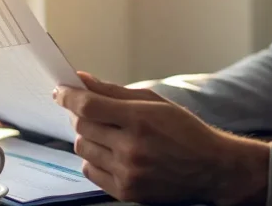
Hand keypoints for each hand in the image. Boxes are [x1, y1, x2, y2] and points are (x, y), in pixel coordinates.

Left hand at [54, 72, 269, 204]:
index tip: (60, 90)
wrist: (211, 168)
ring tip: (104, 132)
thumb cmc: (185, 131)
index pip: (88, 106)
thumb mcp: (154, 102)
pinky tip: (108, 152)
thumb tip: (82, 79)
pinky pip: (89, 171)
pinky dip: (92, 159)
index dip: (68, 96)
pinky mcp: (126, 191)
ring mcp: (128, 173)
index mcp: (140, 120)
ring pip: (82, 149)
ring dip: (86, 136)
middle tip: (87, 110)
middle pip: (82, 126)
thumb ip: (114, 92)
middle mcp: (132, 148)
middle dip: (78, 114)